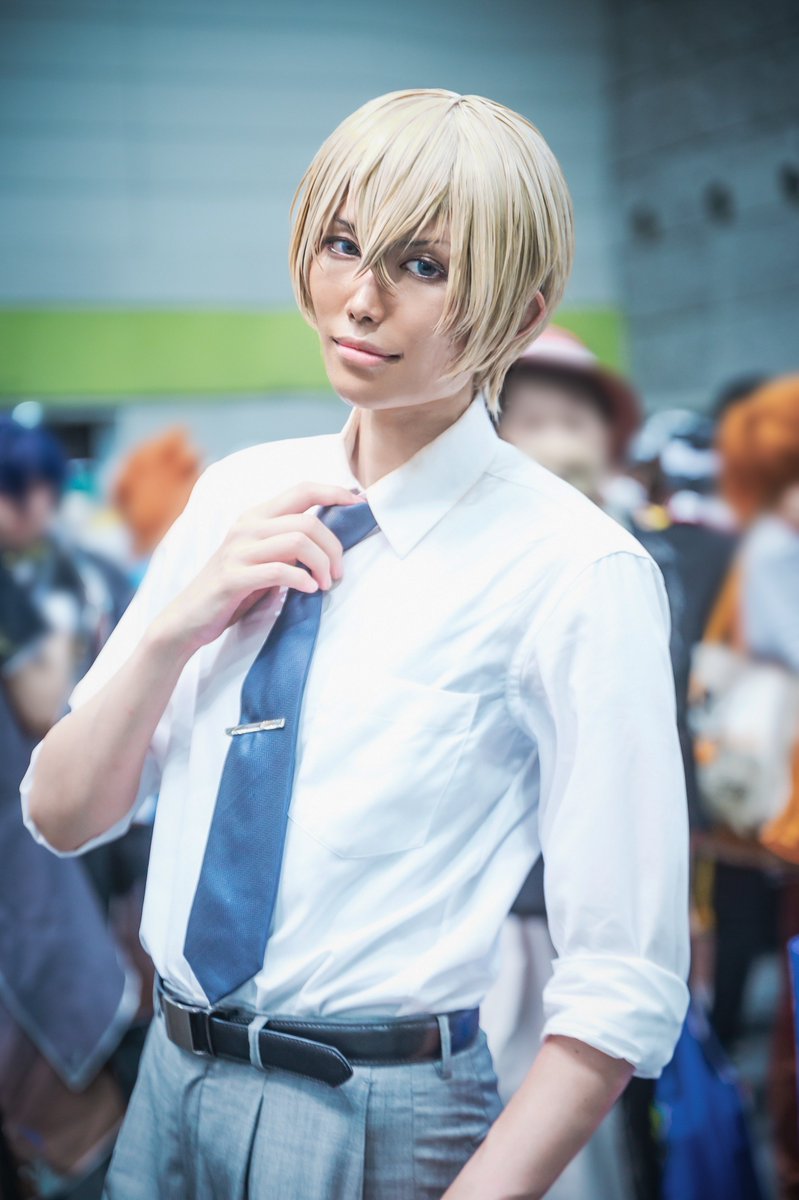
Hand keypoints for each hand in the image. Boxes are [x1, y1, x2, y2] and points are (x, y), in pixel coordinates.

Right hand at [151, 481, 364, 655]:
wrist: (188, 619)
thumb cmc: (233, 590)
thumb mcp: (263, 559)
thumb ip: (288, 544)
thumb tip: (329, 539)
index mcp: (256, 516)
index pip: (302, 489)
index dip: (334, 492)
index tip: (359, 504)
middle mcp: (246, 526)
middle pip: (307, 520)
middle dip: (333, 547)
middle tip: (338, 573)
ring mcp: (237, 550)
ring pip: (298, 541)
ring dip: (322, 564)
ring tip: (325, 584)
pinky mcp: (233, 577)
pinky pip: (279, 571)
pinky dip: (302, 580)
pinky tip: (308, 590)